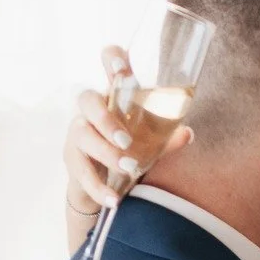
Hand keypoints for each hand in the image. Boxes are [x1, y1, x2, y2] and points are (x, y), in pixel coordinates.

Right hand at [63, 45, 192, 218]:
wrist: (101, 185)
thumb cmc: (128, 152)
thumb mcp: (150, 144)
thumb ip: (167, 139)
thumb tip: (187, 133)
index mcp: (114, 97)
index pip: (108, 65)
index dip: (112, 59)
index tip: (121, 66)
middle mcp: (91, 111)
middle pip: (86, 100)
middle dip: (105, 119)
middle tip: (126, 141)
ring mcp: (77, 134)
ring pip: (83, 136)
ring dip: (106, 153)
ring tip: (130, 169)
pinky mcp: (72, 161)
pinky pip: (81, 173)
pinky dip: (99, 188)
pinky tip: (114, 199)